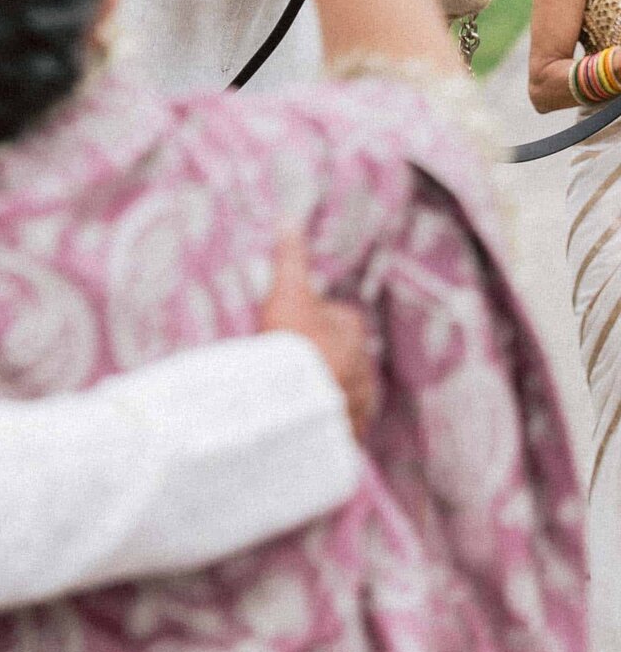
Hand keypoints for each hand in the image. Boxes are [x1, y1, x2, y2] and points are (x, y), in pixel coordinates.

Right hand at [261, 232, 376, 440]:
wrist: (292, 407)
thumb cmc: (292, 344)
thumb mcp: (287, 292)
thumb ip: (290, 257)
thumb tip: (288, 218)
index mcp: (353, 330)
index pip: (337, 317)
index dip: (311, 320)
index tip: (288, 329)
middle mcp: (364, 366)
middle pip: (341, 355)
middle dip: (321, 358)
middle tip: (288, 363)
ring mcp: (358, 402)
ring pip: (343, 390)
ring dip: (324, 391)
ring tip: (292, 395)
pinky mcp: (350, 432)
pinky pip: (339, 423)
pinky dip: (325, 422)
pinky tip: (302, 422)